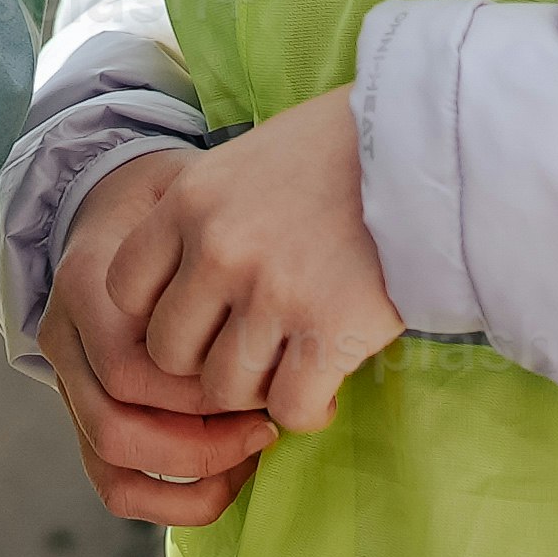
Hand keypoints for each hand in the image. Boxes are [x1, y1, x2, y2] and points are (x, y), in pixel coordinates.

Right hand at [43, 149, 283, 527]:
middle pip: (114, 424)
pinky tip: (228, 479)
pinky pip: (115, 482)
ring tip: (251, 455)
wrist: (117, 203)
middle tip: (266, 428)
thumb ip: (219, 241)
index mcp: (85, 283)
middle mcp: (64, 338)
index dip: (199, 392)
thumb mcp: (193, 194)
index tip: (267, 381)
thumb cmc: (175, 203)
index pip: (129, 368)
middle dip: (199, 442)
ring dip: (189, 476)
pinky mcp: (86, 412)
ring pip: (110, 465)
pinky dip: (172, 500)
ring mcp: (69, 381)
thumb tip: (289, 303)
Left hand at [101, 89, 403, 432]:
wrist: (434, 145)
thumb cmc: (347, 150)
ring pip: (223, 389)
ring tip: (288, 369)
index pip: (123, 288)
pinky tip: (326, 389)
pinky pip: (289, 409)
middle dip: (204, 363)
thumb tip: (183, 277)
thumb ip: (210, 215)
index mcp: (191, 200)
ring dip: (255, 391)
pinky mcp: (330, 332)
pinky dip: (306, 411)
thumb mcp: (252, 159)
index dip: (158, 313)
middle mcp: (218, 248)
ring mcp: (271, 293)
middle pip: (167, 352)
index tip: (199, 316)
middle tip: (248, 353)